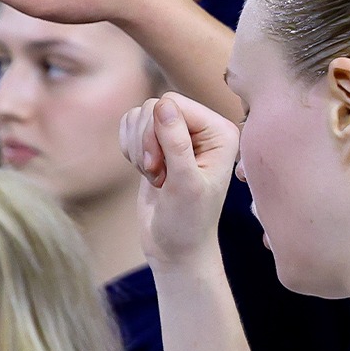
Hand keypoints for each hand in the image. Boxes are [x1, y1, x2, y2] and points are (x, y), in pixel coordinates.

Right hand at [119, 93, 238, 268]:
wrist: (176, 247)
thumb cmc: (188, 221)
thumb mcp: (184, 183)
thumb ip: (175, 142)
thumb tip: (162, 104)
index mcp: (219, 131)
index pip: (173, 103)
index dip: (155, 132)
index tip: (159, 167)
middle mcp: (202, 128)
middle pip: (154, 107)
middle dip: (145, 142)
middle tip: (156, 174)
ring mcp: (179, 134)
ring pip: (139, 116)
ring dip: (137, 148)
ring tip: (154, 176)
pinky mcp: (158, 143)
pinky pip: (131, 126)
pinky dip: (129, 149)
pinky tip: (145, 172)